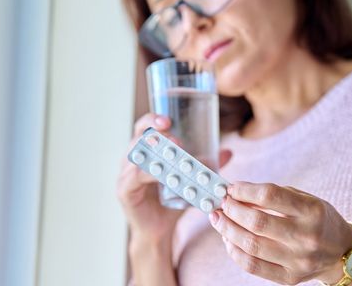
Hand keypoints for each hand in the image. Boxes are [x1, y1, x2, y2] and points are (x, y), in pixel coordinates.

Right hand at [117, 113, 231, 242]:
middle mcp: (132, 160)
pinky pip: (135, 177)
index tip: (168, 119)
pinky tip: (162, 174)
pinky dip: (149, 173)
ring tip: (175, 152)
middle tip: (176, 137)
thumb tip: (227, 152)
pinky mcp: (124, 191)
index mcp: (145, 152)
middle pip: (138, 137)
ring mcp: (125, 174)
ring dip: (156, 152)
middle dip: (156, 133)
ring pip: (137, 155)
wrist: (158, 231)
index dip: (153, 120)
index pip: (144, 129)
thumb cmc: (171, 203)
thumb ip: (204, 165)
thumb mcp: (189, 180)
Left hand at [208, 181, 351, 284]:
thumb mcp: (305, 199)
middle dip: (232, 210)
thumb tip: (236, 194)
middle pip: (257, 222)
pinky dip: (235, 252)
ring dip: (227, 230)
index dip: (245, 190)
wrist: (341, 252)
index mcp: (312, 211)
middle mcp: (307, 236)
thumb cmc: (318, 220)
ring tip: (219, 219)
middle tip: (221, 203)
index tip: (231, 188)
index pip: (270, 196)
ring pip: (251, 246)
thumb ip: (274, 195)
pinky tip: (228, 240)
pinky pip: (253, 266)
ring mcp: (298, 260)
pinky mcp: (290, 278)